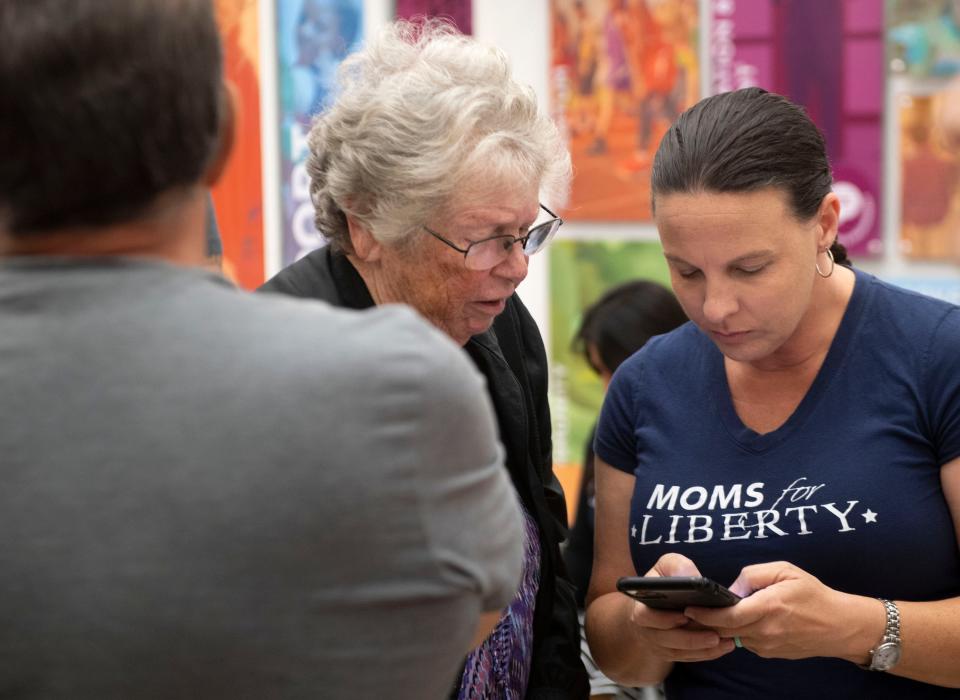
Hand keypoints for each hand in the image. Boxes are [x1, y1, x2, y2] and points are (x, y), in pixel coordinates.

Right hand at [626, 553, 735, 662]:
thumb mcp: (667, 565)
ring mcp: (658, 644)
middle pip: (665, 640)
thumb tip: (689, 578)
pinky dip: (706, 654)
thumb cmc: (664, 580)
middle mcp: (646, 629)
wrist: (657, 599)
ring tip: (724, 642)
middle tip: (714, 635)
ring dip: (702, 649)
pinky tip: (723, 646)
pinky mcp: (670, 652)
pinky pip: (687, 657)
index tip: (684, 616)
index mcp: (640, 606)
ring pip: (678, 652)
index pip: (645, 617)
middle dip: (691, 639)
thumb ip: (676, 566)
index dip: (664, 619)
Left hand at [684, 561, 877, 662]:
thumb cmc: (813, 593)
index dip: (704, 614)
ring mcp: (769, 646)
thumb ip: (752, 575)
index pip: (727, 616)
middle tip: (693, 609)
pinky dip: (740, 632)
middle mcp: (766, 631)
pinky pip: (748, 642)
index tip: (689, 607)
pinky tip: (743, 620)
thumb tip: (731, 590)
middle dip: (707, 620)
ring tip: (716, 612)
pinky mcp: (772, 654)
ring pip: (734, 637)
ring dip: (724, 626)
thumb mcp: (784, 570)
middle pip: (725, 630)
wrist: (840, 626)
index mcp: (768, 607)